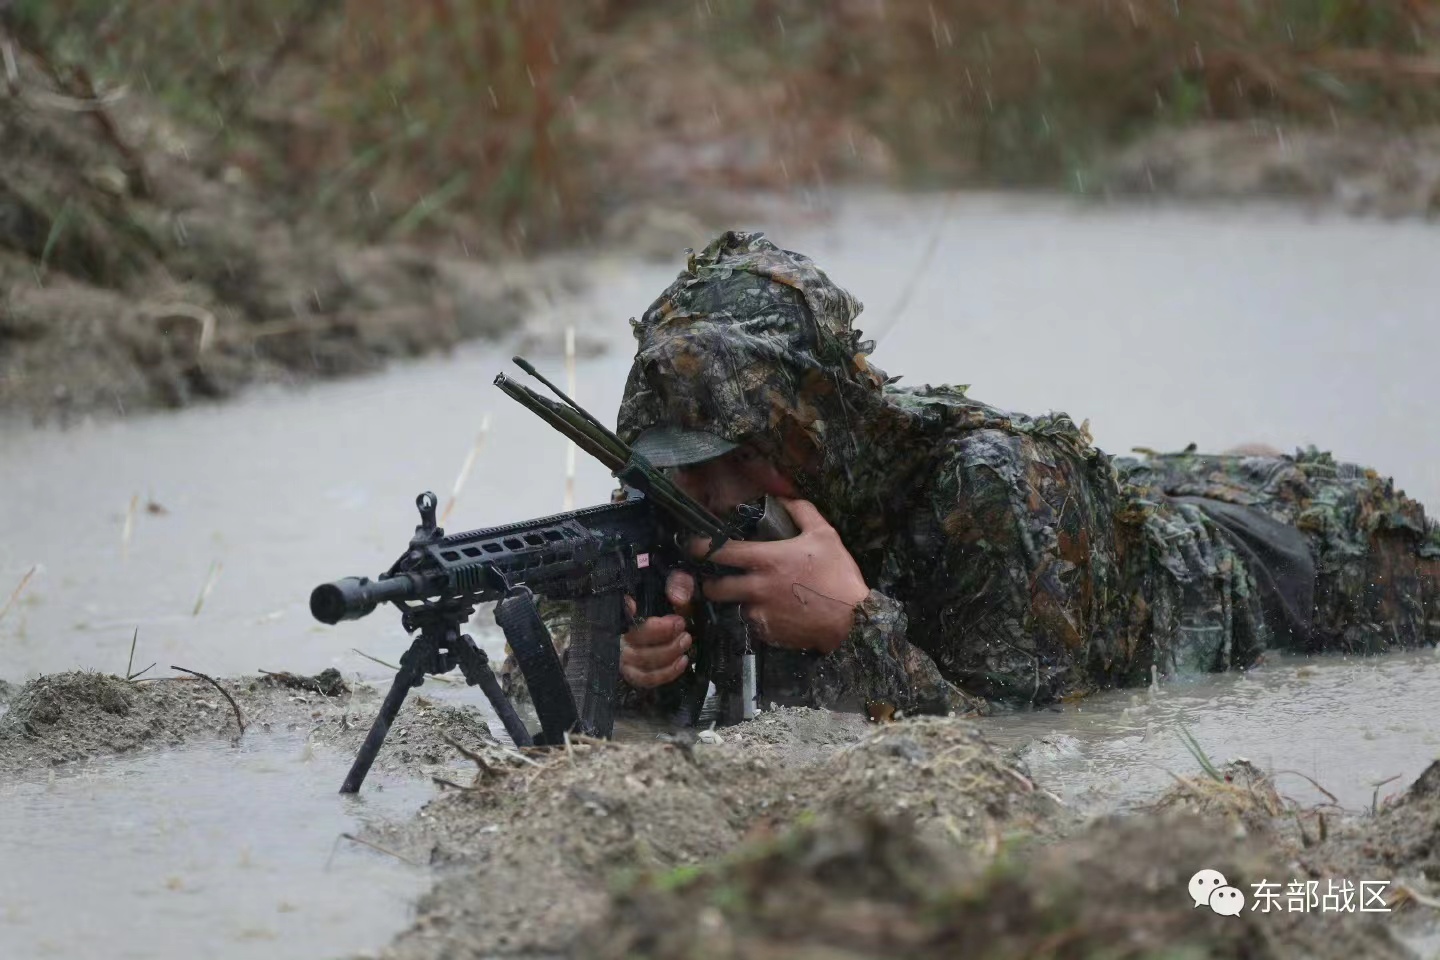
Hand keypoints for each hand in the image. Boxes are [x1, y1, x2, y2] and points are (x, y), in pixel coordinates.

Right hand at [620, 570, 696, 687]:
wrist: (665, 621)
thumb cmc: (662, 601)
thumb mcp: (671, 585)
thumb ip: (678, 584)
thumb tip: (679, 598)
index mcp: (620, 611)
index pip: (622, 613)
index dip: (634, 615)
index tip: (655, 612)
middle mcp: (615, 635)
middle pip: (634, 639)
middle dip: (663, 634)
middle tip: (682, 625)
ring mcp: (621, 657)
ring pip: (642, 661)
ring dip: (669, 652)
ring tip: (686, 640)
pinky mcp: (631, 674)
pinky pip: (646, 679)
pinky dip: (666, 673)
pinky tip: (683, 661)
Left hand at [692, 497, 867, 653]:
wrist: (854, 620)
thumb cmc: (839, 574)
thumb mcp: (825, 535)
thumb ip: (802, 512)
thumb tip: (784, 496)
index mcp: (766, 560)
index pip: (721, 552)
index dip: (701, 547)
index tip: (693, 546)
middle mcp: (756, 588)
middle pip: (715, 588)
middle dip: (711, 584)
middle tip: (717, 580)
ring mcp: (760, 613)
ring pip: (735, 608)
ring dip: (739, 603)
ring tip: (754, 598)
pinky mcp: (768, 633)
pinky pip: (753, 625)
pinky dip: (758, 619)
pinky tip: (775, 613)